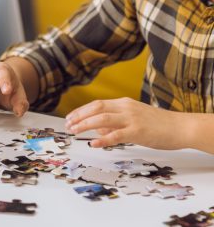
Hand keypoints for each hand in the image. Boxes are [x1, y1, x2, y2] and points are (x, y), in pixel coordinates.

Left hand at [65, 97, 186, 149]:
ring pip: (102, 119)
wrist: (179, 127)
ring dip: (85, 125)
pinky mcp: (138, 131)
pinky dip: (103, 139)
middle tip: (67, 125)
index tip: (70, 118)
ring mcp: (131, 119)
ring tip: (74, 132)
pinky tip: (93, 143)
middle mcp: (125, 107)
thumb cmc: (157, 124)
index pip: (97, 104)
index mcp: (123, 103)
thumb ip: (116, 122)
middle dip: (79, 116)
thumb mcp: (134, 118)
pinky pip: (116, 135)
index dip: (81, 111)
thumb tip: (97, 129)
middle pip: (96, 108)